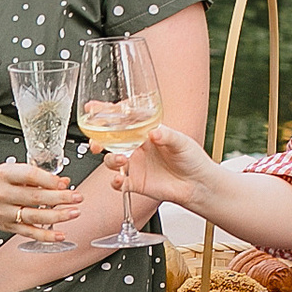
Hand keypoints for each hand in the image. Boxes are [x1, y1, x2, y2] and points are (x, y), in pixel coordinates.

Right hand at [0, 161, 81, 236]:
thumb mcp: (14, 171)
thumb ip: (39, 176)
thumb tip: (64, 182)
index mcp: (4, 174)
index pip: (30, 175)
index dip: (49, 180)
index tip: (64, 183)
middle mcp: (2, 194)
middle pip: (34, 197)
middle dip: (60, 198)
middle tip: (77, 197)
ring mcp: (4, 212)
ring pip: (34, 216)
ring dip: (57, 216)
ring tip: (74, 213)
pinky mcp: (7, 226)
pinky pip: (29, 233)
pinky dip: (46, 236)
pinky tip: (60, 234)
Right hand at [98, 124, 221, 207]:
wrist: (197, 183)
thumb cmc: (191, 158)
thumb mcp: (181, 141)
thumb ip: (167, 136)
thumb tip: (154, 132)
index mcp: (144, 133)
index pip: (122, 121)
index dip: (106, 114)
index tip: (93, 108)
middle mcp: (136, 148)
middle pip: (109, 141)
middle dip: (97, 139)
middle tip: (96, 141)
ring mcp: (135, 165)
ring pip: (111, 161)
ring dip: (111, 160)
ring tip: (121, 160)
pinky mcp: (136, 182)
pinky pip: (119, 183)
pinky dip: (116, 182)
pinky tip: (119, 180)